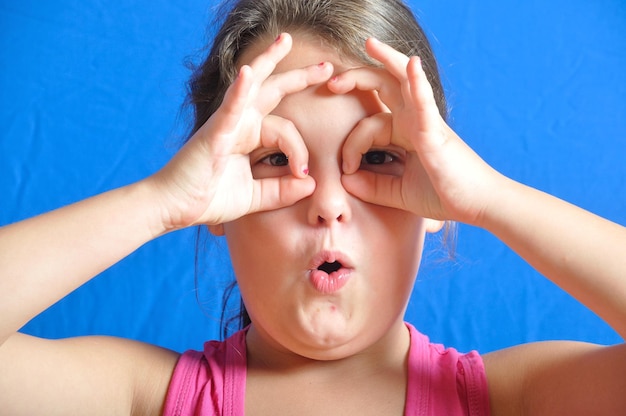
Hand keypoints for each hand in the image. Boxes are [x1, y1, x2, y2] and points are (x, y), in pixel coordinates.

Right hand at [150, 34, 333, 229]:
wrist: (173, 207)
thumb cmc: (207, 198)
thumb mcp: (254, 197)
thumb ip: (281, 191)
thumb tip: (311, 184)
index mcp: (249, 136)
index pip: (286, 129)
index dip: (300, 150)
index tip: (303, 174)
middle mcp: (239, 123)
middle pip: (273, 91)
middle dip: (299, 76)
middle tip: (326, 66)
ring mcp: (226, 124)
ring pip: (252, 86)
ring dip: (268, 61)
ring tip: (285, 41)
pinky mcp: (214, 133)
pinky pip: (229, 108)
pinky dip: (239, 91)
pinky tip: (247, 73)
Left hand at [328, 38, 502, 224]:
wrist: (477, 204)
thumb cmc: (443, 195)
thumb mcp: (398, 192)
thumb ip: (372, 186)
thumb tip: (345, 180)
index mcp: (406, 132)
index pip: (368, 124)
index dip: (351, 145)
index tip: (347, 170)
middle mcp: (415, 120)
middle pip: (386, 85)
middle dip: (358, 77)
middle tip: (332, 80)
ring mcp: (427, 122)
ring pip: (405, 81)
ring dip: (387, 59)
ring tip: (370, 44)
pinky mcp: (436, 133)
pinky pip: (425, 103)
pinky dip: (417, 83)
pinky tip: (411, 64)